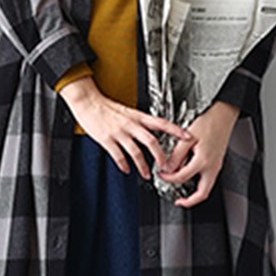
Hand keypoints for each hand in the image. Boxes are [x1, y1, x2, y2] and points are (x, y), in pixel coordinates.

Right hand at [59, 77, 191, 179]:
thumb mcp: (127, 111)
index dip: (176, 130)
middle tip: (165, 166)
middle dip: (160, 156)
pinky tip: (126, 169)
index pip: (161, 122)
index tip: (187, 136)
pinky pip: (118, 155)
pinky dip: (123, 164)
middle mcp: (130, 124)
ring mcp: (119, 133)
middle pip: (151, 141)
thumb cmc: (106, 106)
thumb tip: (150, 130)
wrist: (88, 101)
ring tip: (146, 174)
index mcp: (137, 116)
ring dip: (143, 165)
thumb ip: (139, 121)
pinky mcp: (107, 139)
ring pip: (136, 152)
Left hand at [156, 100, 240, 207]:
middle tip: (178, 201)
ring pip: (206, 188)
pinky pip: (208, 179)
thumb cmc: (209, 121)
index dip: (169, 178)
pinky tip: (190, 176)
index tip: (162, 174)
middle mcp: (212, 166)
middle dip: (189, 201)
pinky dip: (199, 183)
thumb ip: (177, 154)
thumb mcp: (188, 137)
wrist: (223, 114)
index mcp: (203, 160)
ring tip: (183, 192)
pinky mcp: (218, 162)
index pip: (182, 177)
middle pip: (202, 194)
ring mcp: (216, 165)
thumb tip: (168, 167)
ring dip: (194, 193)